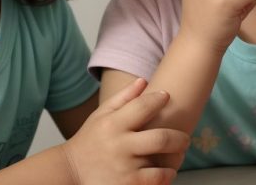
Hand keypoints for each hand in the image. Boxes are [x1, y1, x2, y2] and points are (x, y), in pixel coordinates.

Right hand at [62, 78, 189, 184]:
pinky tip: (167, 173)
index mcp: (113, 124)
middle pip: (161, 138)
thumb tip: (144, 81)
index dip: (160, 99)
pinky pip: (156, 180)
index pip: (144, 106)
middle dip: (180, 138)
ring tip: (178, 156)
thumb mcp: (100, 116)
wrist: (70, 171)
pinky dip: (166, 176)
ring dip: (175, 160)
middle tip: (186, 139)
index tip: (167, 97)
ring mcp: (124, 167)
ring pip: (162, 163)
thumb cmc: (89, 141)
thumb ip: (123, 98)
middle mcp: (120, 145)